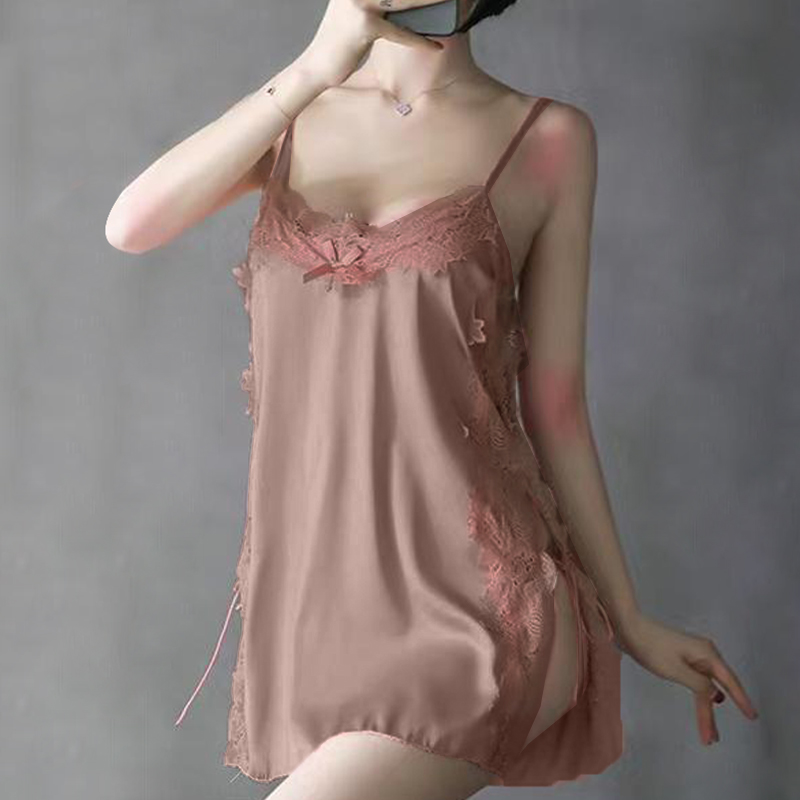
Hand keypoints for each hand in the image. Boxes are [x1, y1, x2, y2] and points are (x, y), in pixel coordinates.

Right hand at [300, 0, 445, 89]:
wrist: (316, 66)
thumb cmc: (341, 42)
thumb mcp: (358, 13)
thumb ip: (380, 3)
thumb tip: (411, 5)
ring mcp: (359, 2)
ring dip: (430, 2)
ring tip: (449, 2)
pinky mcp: (364, 25)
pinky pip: (399, 31)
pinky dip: (419, 41)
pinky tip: (435, 45)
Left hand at [616, 612, 758, 745]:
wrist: (630, 628)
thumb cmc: (652, 648)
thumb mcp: (677, 670)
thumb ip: (700, 685)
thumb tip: (717, 695)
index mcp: (707, 653)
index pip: (729, 681)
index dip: (742, 700)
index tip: (753, 717)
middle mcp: (705, 653)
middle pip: (716, 688)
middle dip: (713, 715)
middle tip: (713, 739)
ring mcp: (693, 656)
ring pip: (705, 687)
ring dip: (705, 709)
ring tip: (708, 734)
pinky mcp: (682, 658)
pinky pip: (696, 682)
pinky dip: (699, 696)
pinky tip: (706, 705)